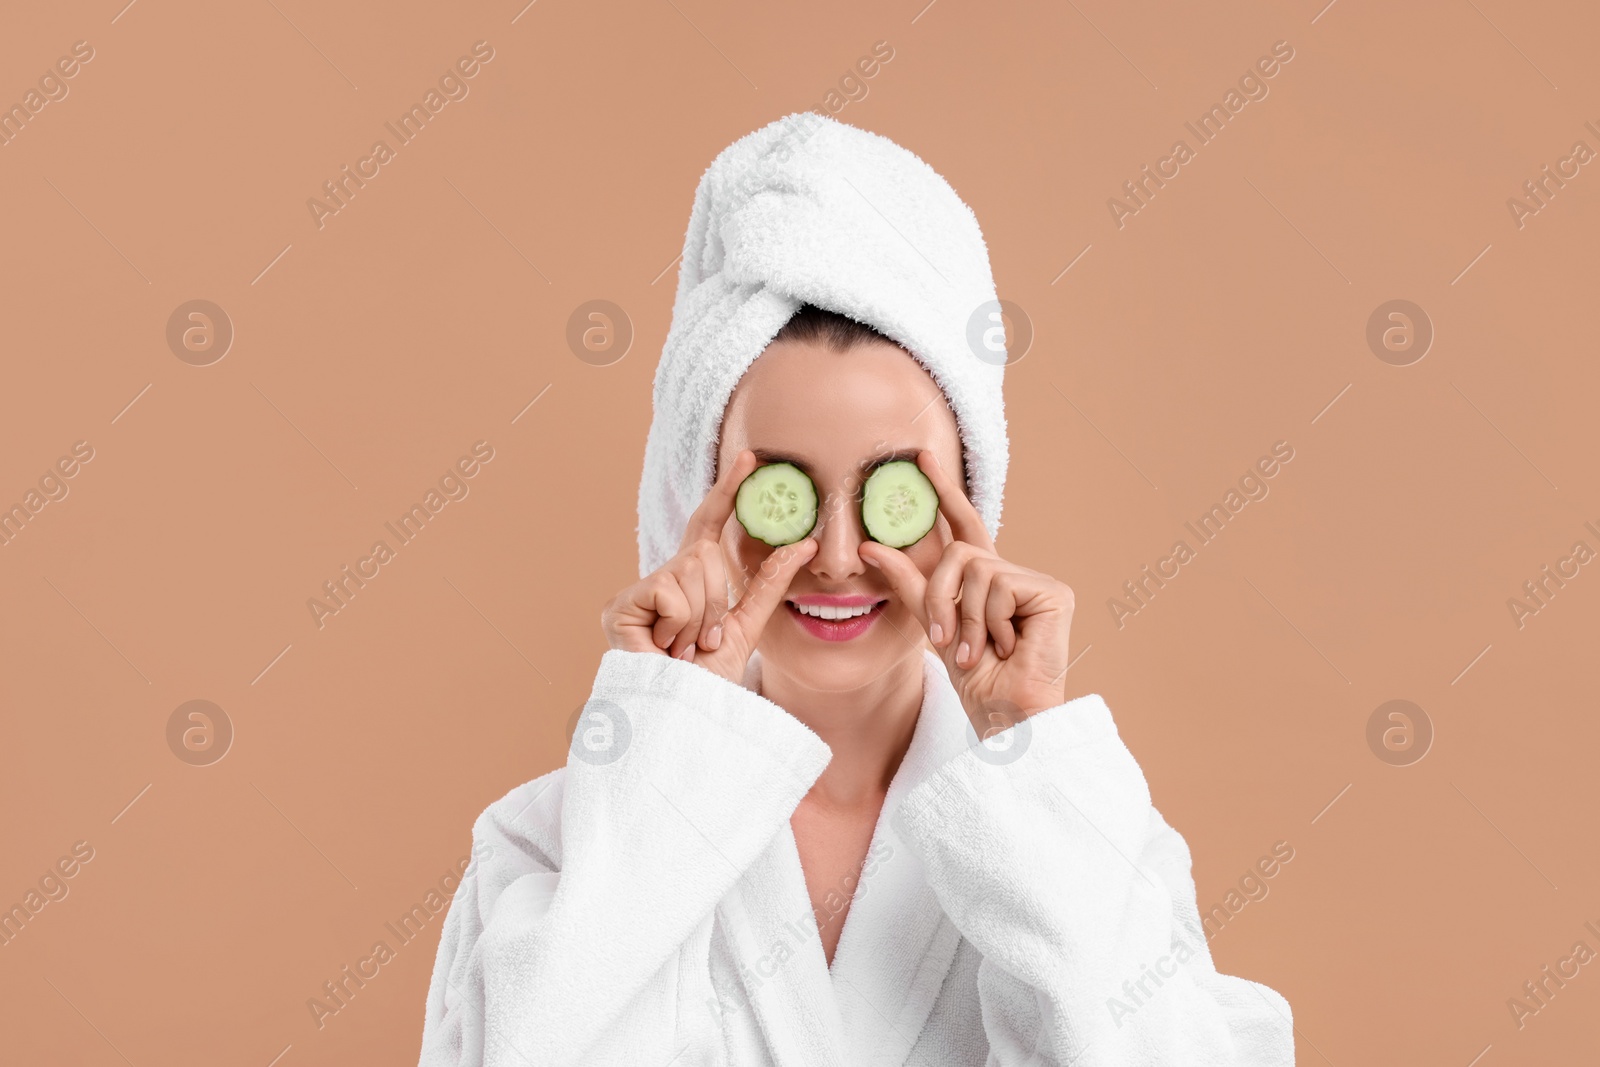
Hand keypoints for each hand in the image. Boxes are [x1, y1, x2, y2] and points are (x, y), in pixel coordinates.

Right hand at [600, 448, 818, 685]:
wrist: (686, 717)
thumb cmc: (711, 681)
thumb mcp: (747, 627)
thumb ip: (770, 583)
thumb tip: (805, 542)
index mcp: (690, 582)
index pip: (709, 525)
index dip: (727, 492)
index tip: (750, 458)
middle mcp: (661, 580)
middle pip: (704, 554)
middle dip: (717, 601)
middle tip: (704, 642)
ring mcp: (637, 593)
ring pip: (690, 571)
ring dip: (701, 619)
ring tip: (684, 650)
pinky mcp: (618, 607)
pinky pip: (670, 591)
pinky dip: (679, 624)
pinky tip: (664, 649)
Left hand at [858, 450, 1075, 728]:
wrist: (1006, 715)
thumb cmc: (976, 680)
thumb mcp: (933, 626)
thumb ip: (909, 583)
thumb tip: (871, 544)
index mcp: (986, 581)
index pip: (962, 527)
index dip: (944, 493)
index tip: (921, 459)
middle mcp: (1011, 575)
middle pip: (958, 550)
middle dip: (939, 595)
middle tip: (942, 637)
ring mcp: (1034, 582)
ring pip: (973, 568)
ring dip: (963, 617)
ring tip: (979, 650)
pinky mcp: (1052, 591)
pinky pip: (997, 585)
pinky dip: (989, 622)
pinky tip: (1005, 646)